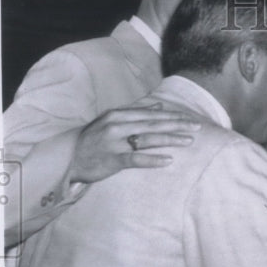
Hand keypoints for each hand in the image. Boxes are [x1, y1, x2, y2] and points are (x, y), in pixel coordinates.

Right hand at [67, 103, 200, 184]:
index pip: (151, 114)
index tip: (191, 119)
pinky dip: (153, 159)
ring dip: (170, 139)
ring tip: (189, 141)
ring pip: (147, 139)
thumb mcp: (112, 120)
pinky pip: (135, 159)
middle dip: (177, 125)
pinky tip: (169, 160)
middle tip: (197, 127)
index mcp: (118, 114)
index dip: (173, 116)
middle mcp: (117, 125)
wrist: (68, 157)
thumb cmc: (94, 139)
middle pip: (153, 124)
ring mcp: (114, 142)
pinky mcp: (111, 159)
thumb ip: (135, 112)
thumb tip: (159, 106)